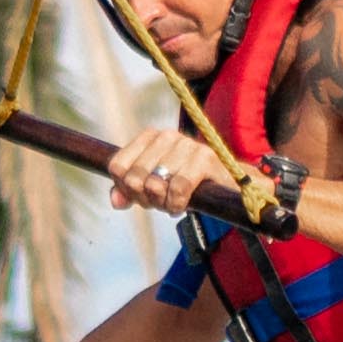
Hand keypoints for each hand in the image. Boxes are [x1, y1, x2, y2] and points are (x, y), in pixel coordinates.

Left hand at [103, 119, 230, 218]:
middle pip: (134, 178)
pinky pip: (178, 188)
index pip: (117, 166)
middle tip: (161, 201)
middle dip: (145, 198)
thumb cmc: (184, 185)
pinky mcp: (205, 158)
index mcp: (149, 137)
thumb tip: (116, 200)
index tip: (140, 194)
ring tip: (174, 202)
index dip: (125, 188)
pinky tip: (183, 205)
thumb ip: (128, 191)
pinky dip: (177, 204)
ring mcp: (187, 144)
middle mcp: (166, 136)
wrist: (226, 186)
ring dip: (162, 203)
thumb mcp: (151, 189)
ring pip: (155, 183)